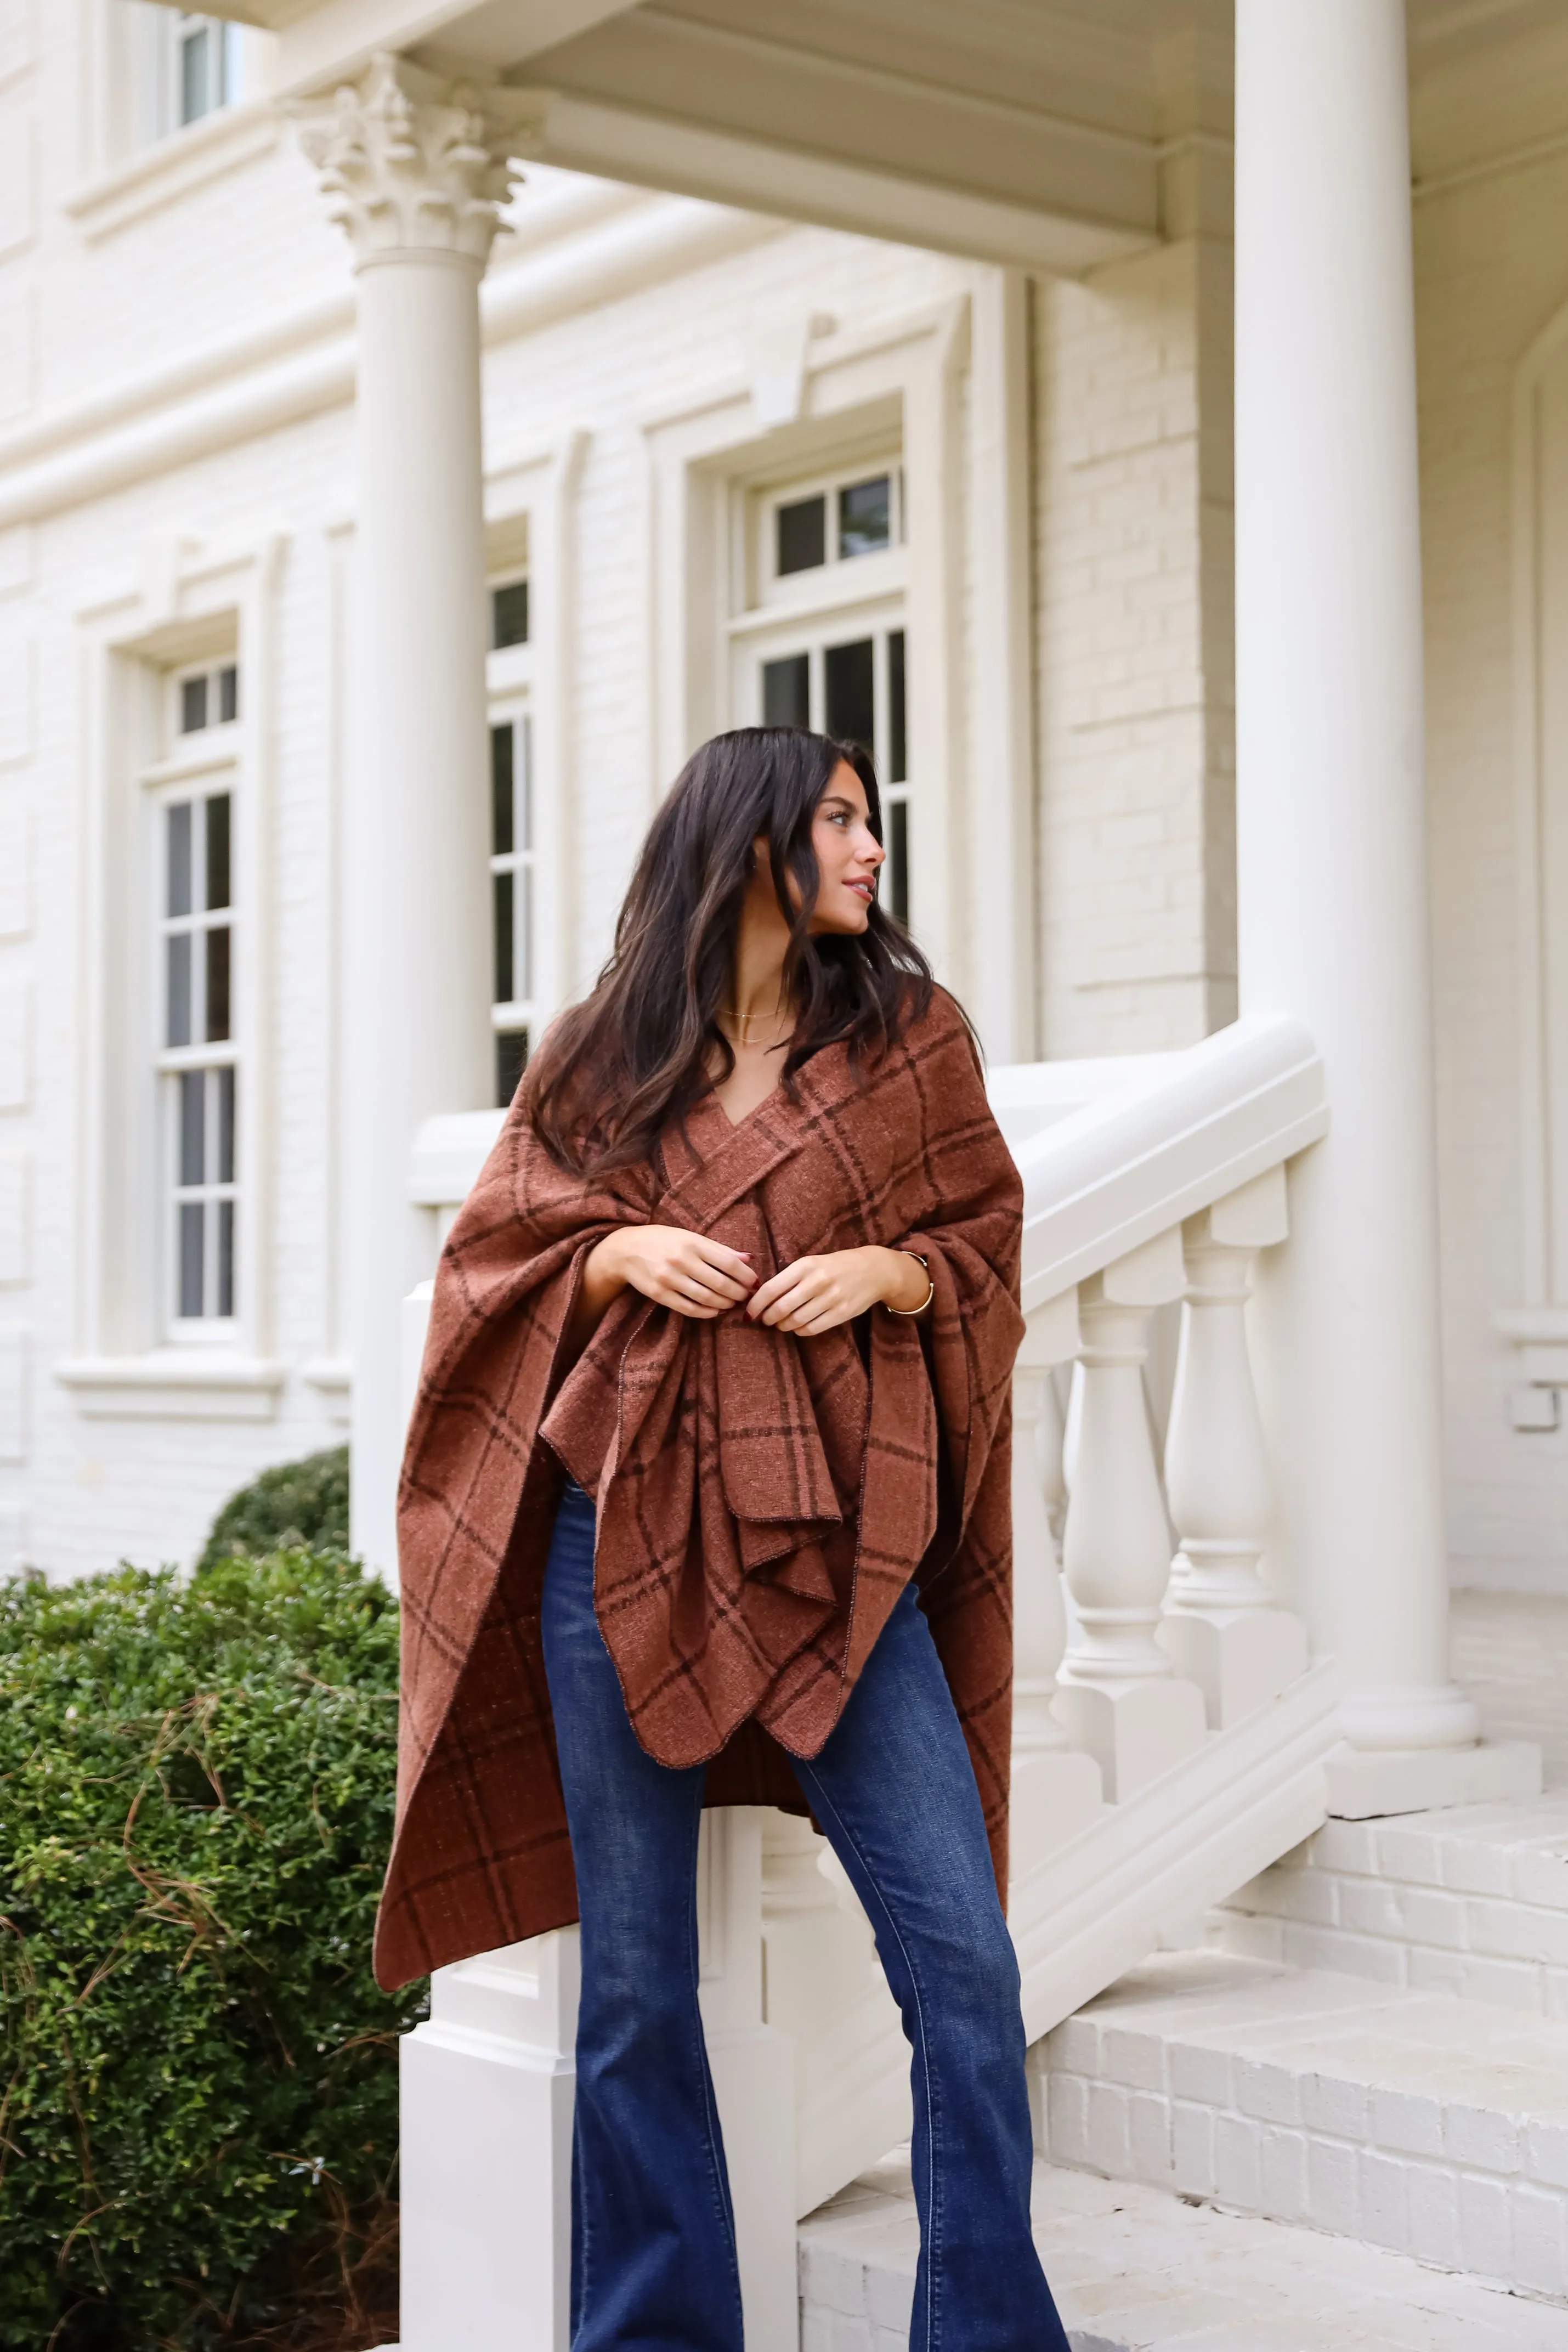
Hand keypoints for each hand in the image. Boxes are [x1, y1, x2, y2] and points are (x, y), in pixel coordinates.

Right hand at [590, 1225, 757, 1320]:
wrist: (625, 1250)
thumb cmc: (663, 1240)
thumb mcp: (690, 1237)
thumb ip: (720, 1249)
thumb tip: (749, 1259)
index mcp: (692, 1243)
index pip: (729, 1263)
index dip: (746, 1276)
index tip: (755, 1282)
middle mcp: (681, 1260)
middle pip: (720, 1283)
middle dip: (739, 1293)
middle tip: (747, 1296)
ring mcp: (669, 1278)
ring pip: (707, 1298)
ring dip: (725, 1304)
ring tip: (733, 1303)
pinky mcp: (659, 1294)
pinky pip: (689, 1309)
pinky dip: (707, 1312)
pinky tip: (716, 1311)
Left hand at [746, 1246, 925, 1335]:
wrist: (874, 1270)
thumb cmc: (836, 1266)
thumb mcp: (812, 1262)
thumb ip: (789, 1277)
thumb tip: (760, 1296)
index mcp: (805, 1266)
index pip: (771, 1289)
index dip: (756, 1304)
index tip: (748, 1312)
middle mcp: (817, 1281)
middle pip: (781, 1308)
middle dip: (768, 1318)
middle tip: (765, 1320)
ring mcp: (831, 1298)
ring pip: (795, 1321)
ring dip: (783, 1326)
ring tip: (781, 1324)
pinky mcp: (841, 1313)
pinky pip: (812, 1329)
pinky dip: (799, 1331)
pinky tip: (798, 1327)